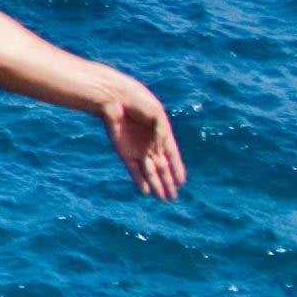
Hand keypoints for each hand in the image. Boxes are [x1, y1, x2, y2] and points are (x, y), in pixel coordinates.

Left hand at [101, 77, 186, 199]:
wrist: (114, 98)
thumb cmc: (137, 102)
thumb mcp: (157, 114)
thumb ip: (162, 133)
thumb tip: (160, 150)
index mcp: (161, 134)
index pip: (172, 156)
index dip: (177, 169)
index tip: (182, 182)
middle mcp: (150, 145)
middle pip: (162, 168)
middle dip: (168, 183)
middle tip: (173, 198)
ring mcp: (137, 149)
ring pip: (149, 173)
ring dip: (156, 186)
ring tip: (163, 199)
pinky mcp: (124, 152)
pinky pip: (134, 170)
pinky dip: (140, 181)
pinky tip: (146, 192)